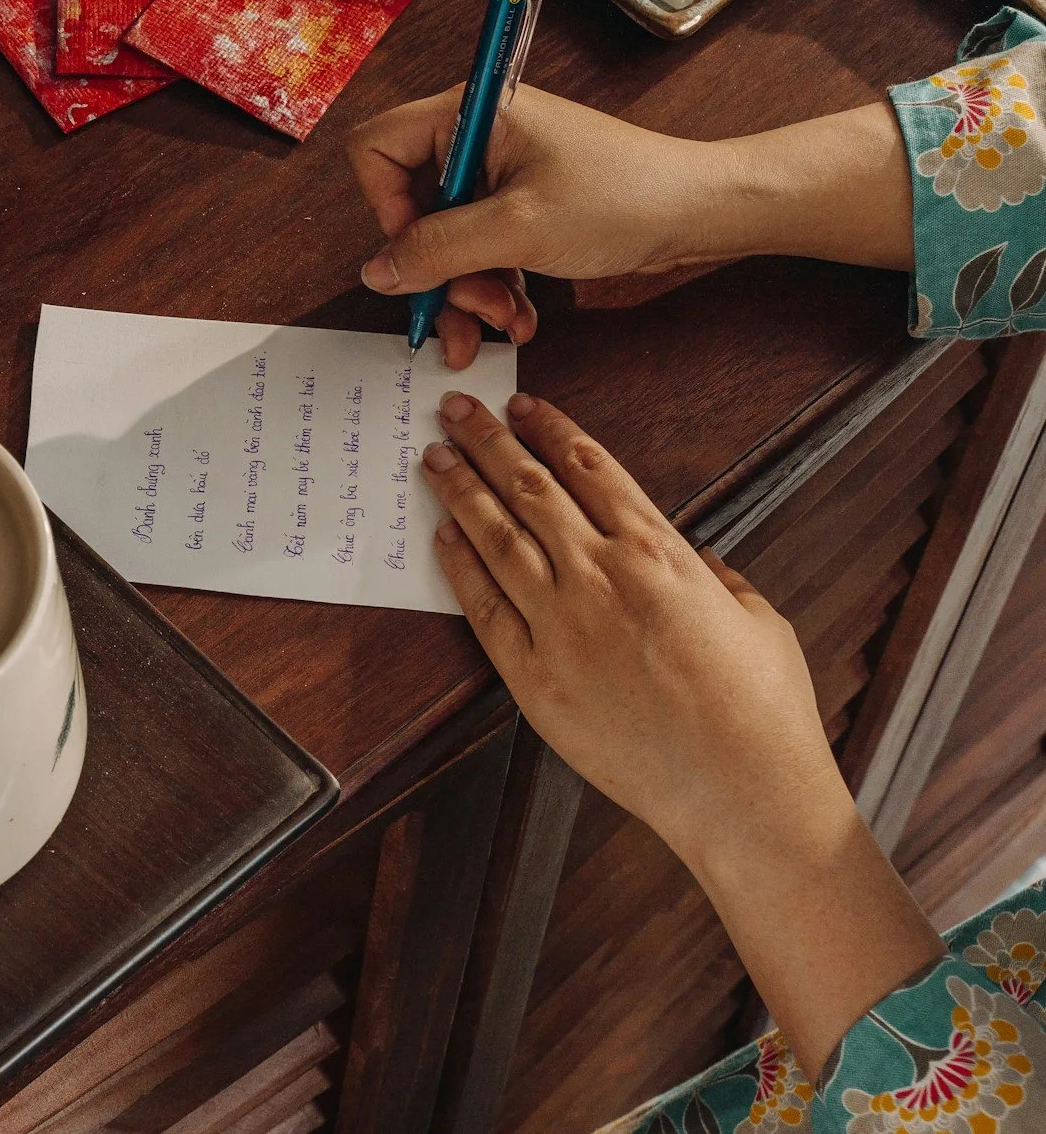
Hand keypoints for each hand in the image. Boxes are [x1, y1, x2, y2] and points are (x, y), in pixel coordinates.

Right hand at [348, 85, 720, 366]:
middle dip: (439, 269)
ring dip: (468, 289)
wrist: (702, 212)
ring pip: (446, 238)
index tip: (418, 254)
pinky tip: (520, 317)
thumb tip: (376, 271)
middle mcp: (478, 137)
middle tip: (469, 310)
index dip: (386, 207)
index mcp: (471, 114)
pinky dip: (493, 286)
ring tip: (505, 321)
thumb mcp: (518, 229)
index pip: (379, 148)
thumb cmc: (625, 198)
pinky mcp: (523, 205)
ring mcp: (501, 173)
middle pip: (412, 207)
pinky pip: (481, 249)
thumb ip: (437, 249)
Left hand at [423, 389, 938, 1075]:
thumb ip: (718, 578)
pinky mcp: (534, 678)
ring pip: (498, 538)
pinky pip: (484, 608)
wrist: (743, 795)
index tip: (522, 404)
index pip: (591, 469)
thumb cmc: (764, 712)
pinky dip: (460, 565)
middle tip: (454, 408)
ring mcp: (563, 627)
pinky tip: (442, 534)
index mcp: (663, 554)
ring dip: (461, 491)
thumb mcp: (758, 620)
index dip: (549, 430)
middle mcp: (604, 578)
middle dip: (488, 442)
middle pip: (531, 489)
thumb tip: (698, 559)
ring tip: (434, 457)